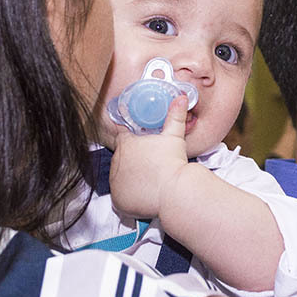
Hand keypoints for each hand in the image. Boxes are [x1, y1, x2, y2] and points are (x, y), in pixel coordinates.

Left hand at [109, 95, 190, 219]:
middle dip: (133, 161)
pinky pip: (120, 195)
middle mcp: (116, 161)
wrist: (174, 191)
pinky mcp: (118, 199)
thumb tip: (181, 97)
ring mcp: (115, 181)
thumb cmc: (173, 163)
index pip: (123, 138)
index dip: (133, 142)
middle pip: (121, 158)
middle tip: (149, 165)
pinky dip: (129, 195)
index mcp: (125, 143)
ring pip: (120, 177)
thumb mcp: (174, 136)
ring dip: (130, 177)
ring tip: (147, 180)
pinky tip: (142, 193)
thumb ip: (175, 115)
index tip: (141, 148)